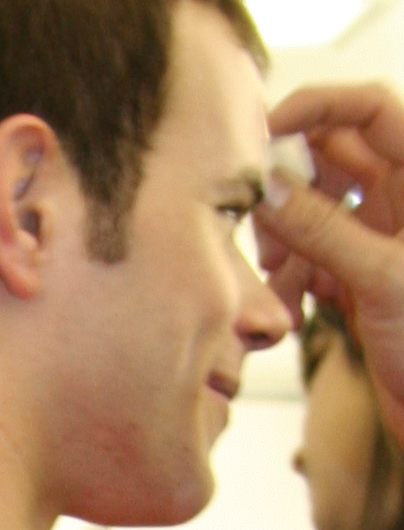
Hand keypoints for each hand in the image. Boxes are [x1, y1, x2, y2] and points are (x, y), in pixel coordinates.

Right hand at [261, 85, 403, 445]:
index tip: (264, 132)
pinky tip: (284, 311)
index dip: (316, 108)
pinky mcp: (363, 278)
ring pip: (317, 212)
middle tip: (258, 219)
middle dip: (290, 186)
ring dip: (286, 241)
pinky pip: (315, 260)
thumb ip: (322, 229)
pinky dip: (293, 281)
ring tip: (273, 281)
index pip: (367, 109)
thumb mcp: (380, 280)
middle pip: (333, 159)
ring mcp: (382, 239)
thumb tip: (269, 187)